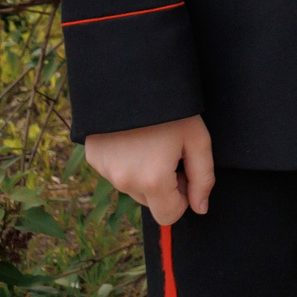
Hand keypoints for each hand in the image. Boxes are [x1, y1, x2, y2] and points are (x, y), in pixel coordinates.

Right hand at [85, 116, 214, 225]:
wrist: (132, 79)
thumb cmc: (172, 109)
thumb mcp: (197, 140)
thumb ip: (203, 178)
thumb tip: (200, 208)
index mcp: (152, 181)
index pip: (169, 216)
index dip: (183, 197)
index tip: (185, 172)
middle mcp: (123, 182)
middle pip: (151, 201)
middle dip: (164, 184)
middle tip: (171, 151)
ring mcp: (104, 172)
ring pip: (133, 187)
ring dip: (145, 174)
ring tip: (152, 141)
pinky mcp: (93, 159)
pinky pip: (115, 172)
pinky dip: (127, 162)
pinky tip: (133, 138)